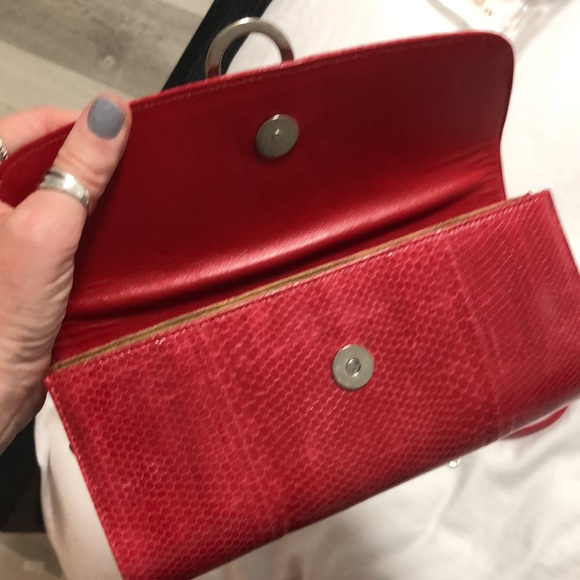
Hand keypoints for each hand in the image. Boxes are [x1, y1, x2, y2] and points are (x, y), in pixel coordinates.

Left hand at [0, 97, 131, 451]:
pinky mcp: (33, 262)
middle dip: (95, 162)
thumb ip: (75, 173)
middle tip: (136, 167)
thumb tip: (108, 114)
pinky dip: (97, 228)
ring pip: (64, 196)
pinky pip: (71, 229)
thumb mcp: (44, 236)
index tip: (125, 128)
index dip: (80, 123)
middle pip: (50, 160)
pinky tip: (117, 234)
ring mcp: (15, 235)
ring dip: (99, 197)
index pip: (30, 127)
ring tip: (132, 199)